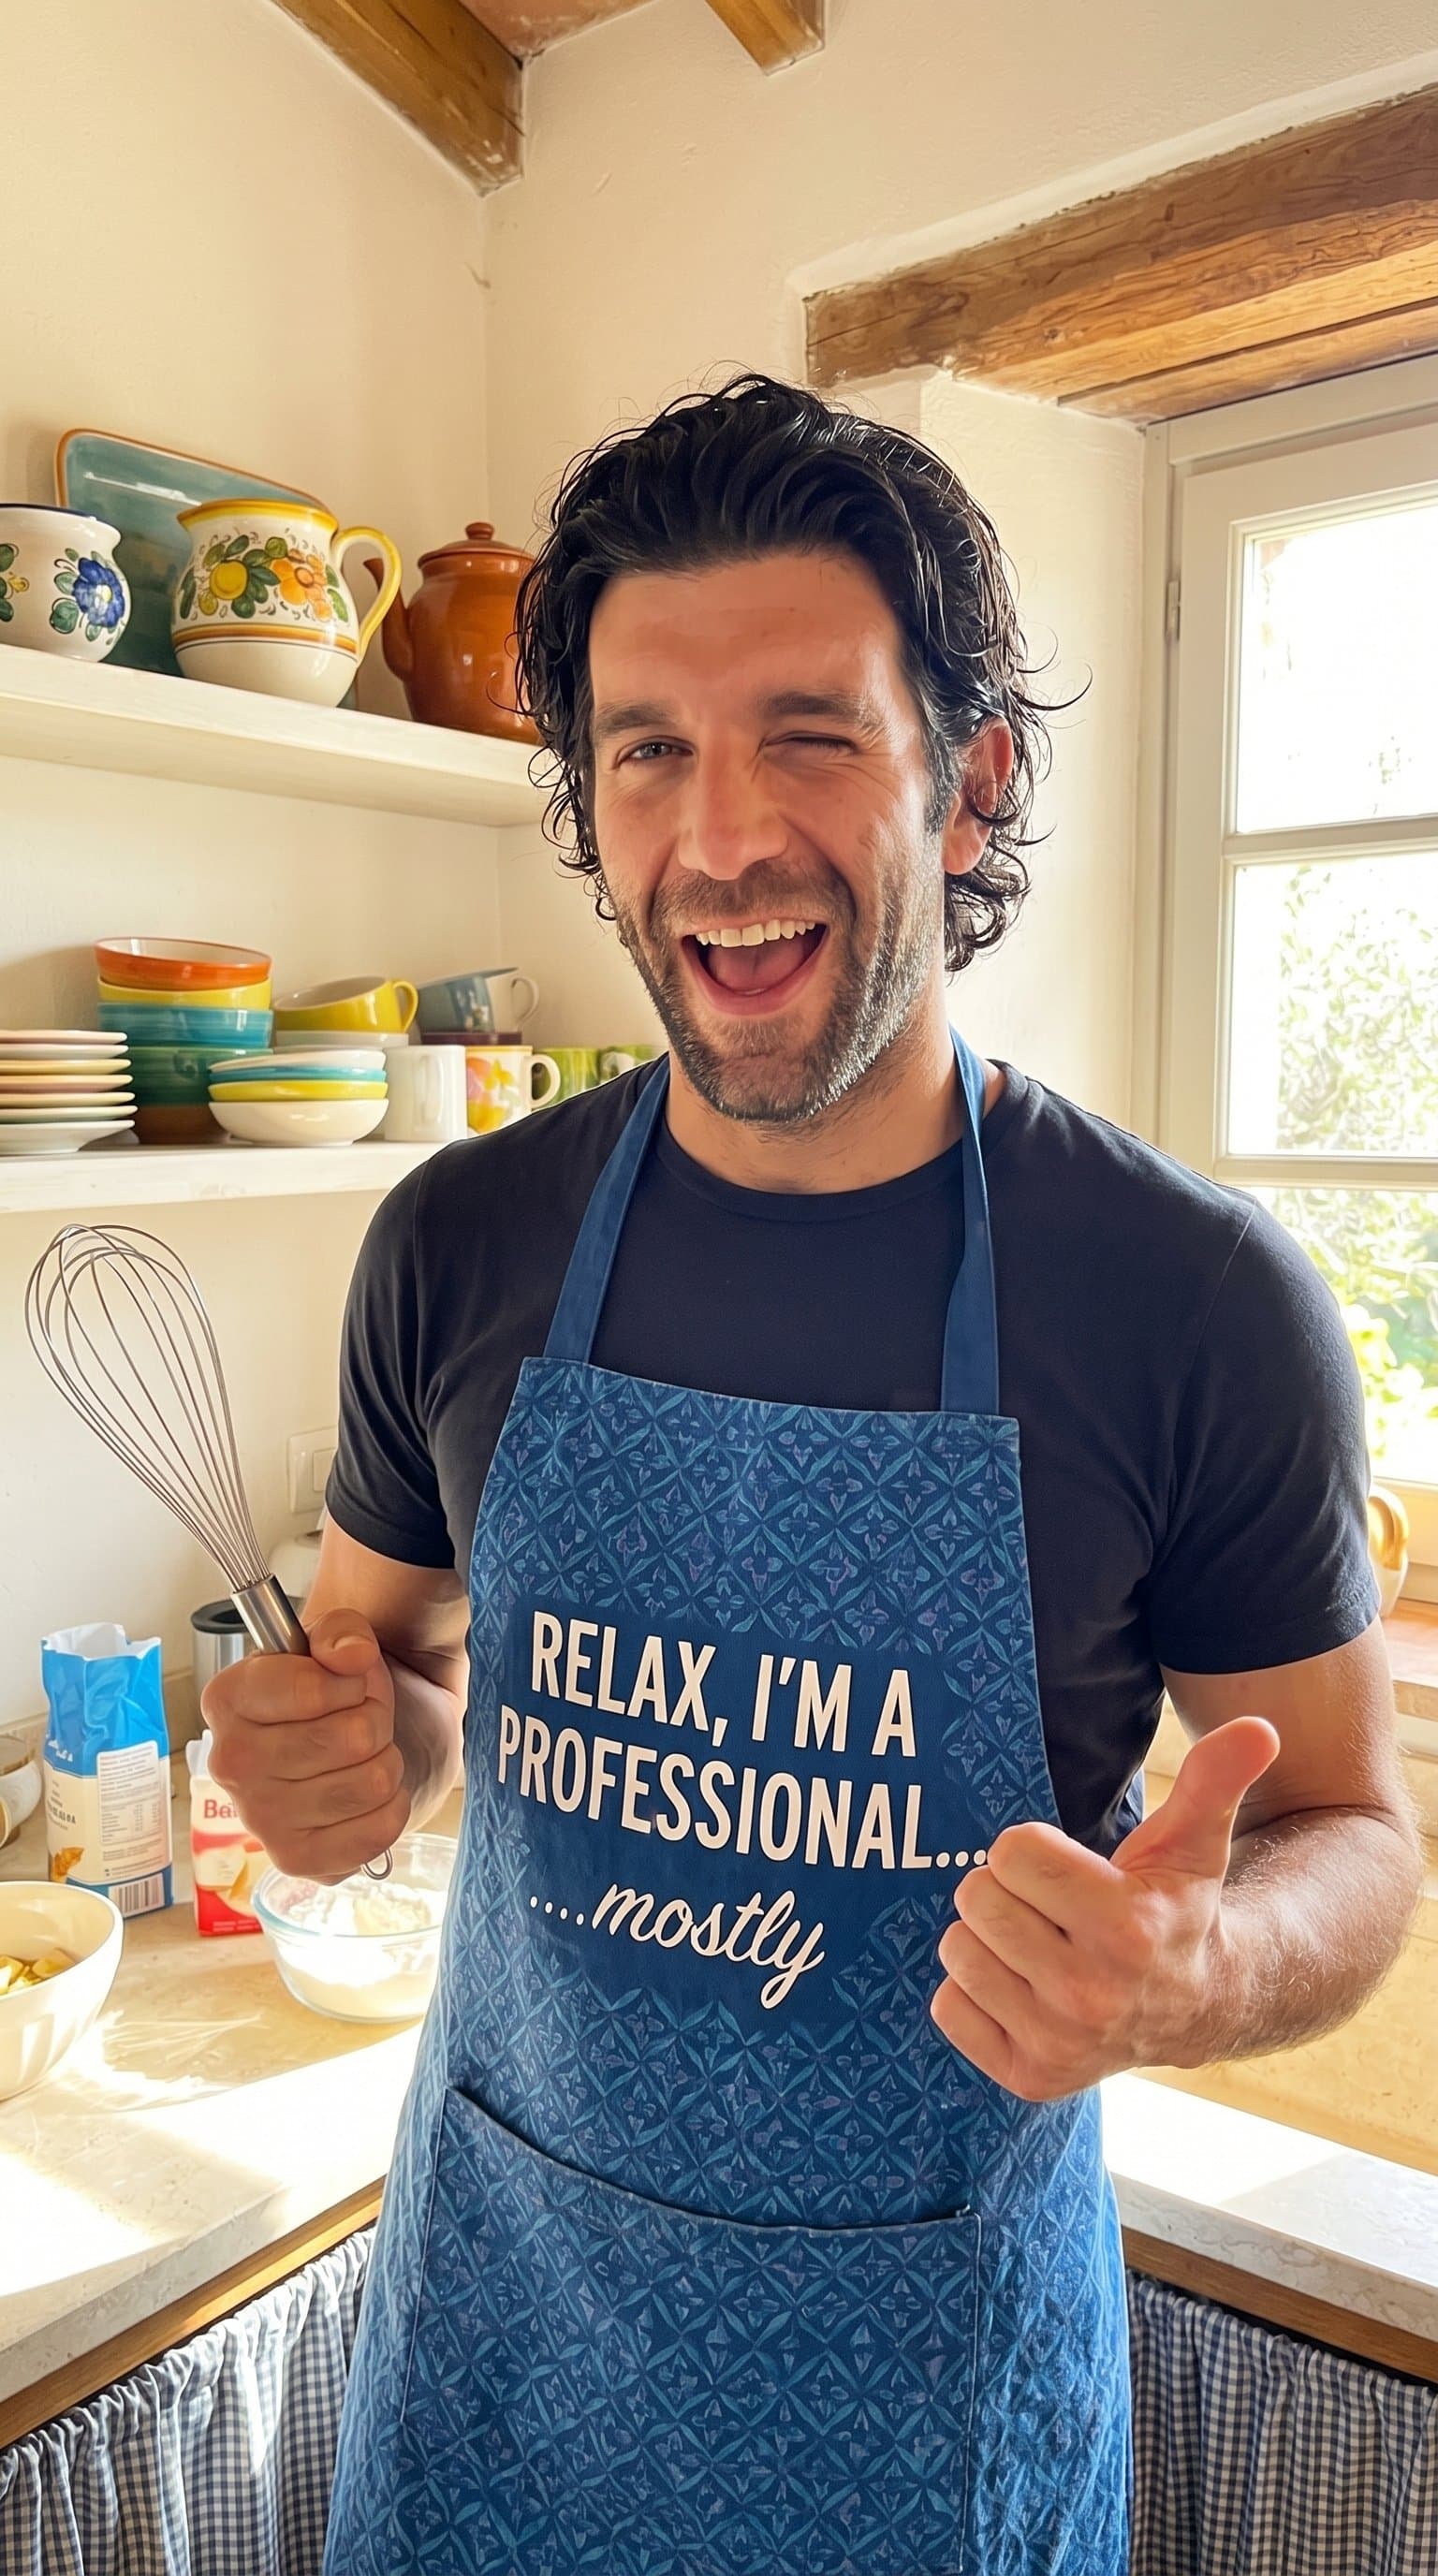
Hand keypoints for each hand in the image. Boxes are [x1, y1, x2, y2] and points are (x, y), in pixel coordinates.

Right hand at [202, 1609, 410, 1882]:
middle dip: (376, 1720)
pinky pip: (376, 1832)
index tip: (349, 1682)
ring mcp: (260, 1819)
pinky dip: (391, 1808)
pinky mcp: (296, 1860)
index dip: (352, 1681)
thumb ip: (343, 1631)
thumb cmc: (343, 1690)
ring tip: (365, 1756)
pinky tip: (368, 1796)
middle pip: (351, 1738)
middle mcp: (230, 1763)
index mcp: (228, 1700)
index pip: (308, 1690)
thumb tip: (350, 1656)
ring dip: (387, 1762)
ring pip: (370, 1782)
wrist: (366, 1739)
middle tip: (362, 1720)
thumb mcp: (342, 1640)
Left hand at [931, 1715, 1279, 2098]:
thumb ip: (1215, 1778)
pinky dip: (974, 1994)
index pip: (1011, 1852)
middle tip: (1052, 1908)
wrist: (1197, 2007)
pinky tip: (1026, 1990)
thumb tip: (1259, 1727)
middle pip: (977, 1897)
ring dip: (989, 1940)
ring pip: (958, 1950)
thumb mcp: (1195, 1841)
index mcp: (1127, 1927)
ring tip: (1040, 1946)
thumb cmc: (1179, 1907)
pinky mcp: (1030, 2078)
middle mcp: (1092, 1994)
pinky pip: (947, 2006)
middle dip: (1007, 1891)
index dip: (1034, 1851)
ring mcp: (1060, 2043)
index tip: (1070, 1869)